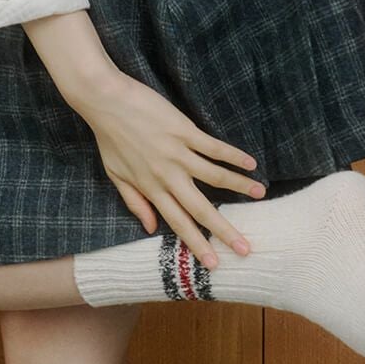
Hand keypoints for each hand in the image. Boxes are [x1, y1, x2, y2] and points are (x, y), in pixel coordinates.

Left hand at [65, 68, 265, 268]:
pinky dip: (234, 156)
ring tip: (260, 195)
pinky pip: (214, 147)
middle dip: (224, 230)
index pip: (178, 223)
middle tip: (245, 248)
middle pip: (200, 208)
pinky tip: (251, 163)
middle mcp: (167, 175)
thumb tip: (150, 229)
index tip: (213, 263)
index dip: (196, 244)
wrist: (104, 100)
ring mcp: (177, 152)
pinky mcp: (184, 130)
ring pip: (215, 176)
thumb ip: (134, 202)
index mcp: (151, 188)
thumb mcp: (115, 175)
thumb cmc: (109, 137)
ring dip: (240, 186)